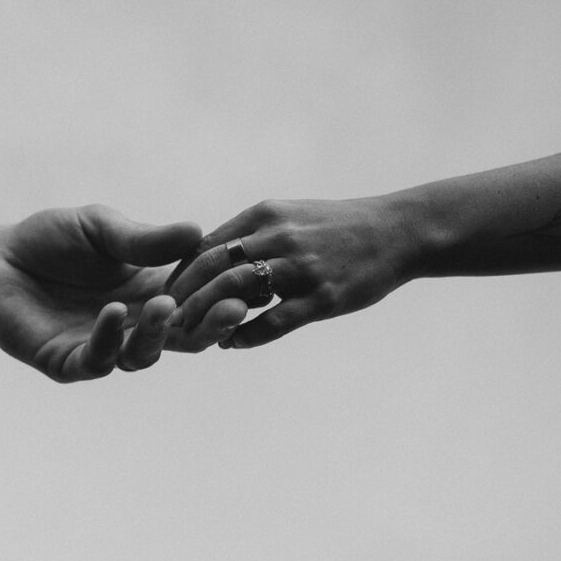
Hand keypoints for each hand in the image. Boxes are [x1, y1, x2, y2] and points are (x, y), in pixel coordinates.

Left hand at [0, 205, 245, 381]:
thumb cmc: (51, 240)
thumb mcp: (102, 228)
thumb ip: (143, 238)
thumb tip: (197, 229)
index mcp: (151, 292)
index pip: (199, 302)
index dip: (222, 295)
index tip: (247, 281)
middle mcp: (135, 325)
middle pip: (184, 337)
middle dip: (209, 325)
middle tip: (232, 307)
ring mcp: (103, 347)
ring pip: (145, 355)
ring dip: (158, 334)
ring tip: (163, 306)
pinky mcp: (67, 361)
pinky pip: (96, 359)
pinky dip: (108, 339)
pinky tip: (113, 313)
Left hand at [168, 196, 413, 348]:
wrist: (397, 232)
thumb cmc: (338, 228)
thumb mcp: (291, 216)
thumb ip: (252, 234)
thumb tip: (212, 256)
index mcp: (265, 215)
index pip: (205, 245)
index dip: (179, 274)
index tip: (163, 297)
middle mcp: (279, 237)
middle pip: (212, 266)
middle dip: (182, 297)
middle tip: (164, 321)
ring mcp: (301, 268)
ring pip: (237, 291)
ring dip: (207, 316)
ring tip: (192, 335)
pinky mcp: (323, 297)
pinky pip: (275, 321)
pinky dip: (247, 335)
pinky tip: (232, 344)